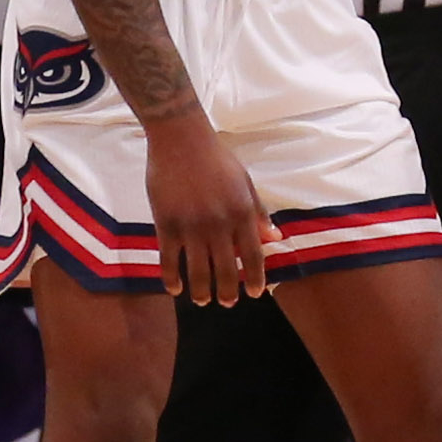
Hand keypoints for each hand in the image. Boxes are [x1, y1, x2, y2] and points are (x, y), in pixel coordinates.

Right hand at [147, 113, 271, 305]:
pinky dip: (171, 279)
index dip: (255, 278)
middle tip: (227, 303)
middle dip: (227, 292)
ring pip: (198, 271)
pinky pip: (169, 260)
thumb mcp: (245, 182)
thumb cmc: (216, 158)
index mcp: (242, 212)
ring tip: (201, 300)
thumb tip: (275, 238)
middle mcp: (219, 224)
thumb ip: (259, 213)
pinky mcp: (166, 224)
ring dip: (201, 292)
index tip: (254, 294)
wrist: (180, 138)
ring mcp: (191, 226)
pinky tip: (175, 289)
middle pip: (227, 270)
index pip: (253, 256)